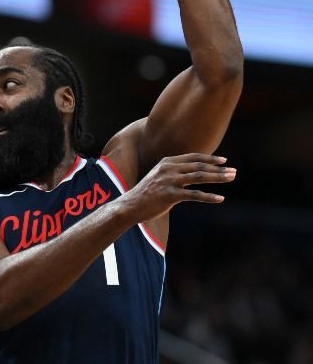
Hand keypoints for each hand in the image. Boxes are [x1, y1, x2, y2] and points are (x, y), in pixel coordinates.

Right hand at [121, 153, 235, 221]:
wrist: (130, 206)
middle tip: (234, 171)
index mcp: (166, 163)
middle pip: (199, 166)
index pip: (193, 157)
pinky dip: (208, 196)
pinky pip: (193, 195)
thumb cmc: (146, 194)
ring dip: (217, 177)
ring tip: (231, 178)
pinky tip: (220, 198)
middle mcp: (168, 169)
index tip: (223, 161)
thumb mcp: (159, 177)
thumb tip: (193, 173)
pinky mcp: (169, 195)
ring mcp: (168, 181)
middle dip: (218, 168)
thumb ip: (174, 173)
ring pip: (199, 177)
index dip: (209, 159)